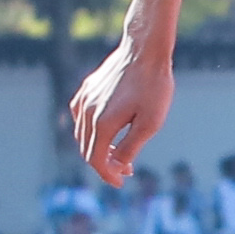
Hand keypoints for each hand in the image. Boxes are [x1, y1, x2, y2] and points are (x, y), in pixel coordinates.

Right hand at [69, 38, 165, 185]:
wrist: (145, 50)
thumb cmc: (153, 87)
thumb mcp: (150, 123)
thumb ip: (131, 147)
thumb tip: (118, 166)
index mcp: (102, 124)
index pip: (96, 160)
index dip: (108, 175)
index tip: (121, 183)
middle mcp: (87, 113)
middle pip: (88, 150)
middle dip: (105, 164)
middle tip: (127, 170)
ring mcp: (84, 99)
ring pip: (82, 134)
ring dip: (98, 148)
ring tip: (119, 152)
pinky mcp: (86, 89)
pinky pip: (81, 117)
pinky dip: (91, 130)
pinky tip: (106, 130)